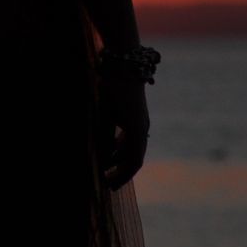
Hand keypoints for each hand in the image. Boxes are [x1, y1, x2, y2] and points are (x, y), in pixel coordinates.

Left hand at [96, 69, 150, 190]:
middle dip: (121, 171)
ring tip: (106, 169)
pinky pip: (130, 136)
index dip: (122, 176)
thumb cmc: (113, 86)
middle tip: (107, 183)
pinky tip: (110, 151)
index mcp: (137, 130)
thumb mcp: (106, 113)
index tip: (109, 185)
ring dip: (120, 159)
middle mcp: (142, 127)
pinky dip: (121, 146)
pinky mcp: (134, 113)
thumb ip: (105, 137)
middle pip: (134, 157)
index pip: (133, 162)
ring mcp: (139, 120)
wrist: (125, 61)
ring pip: (132, 147)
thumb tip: (104, 160)